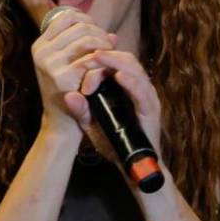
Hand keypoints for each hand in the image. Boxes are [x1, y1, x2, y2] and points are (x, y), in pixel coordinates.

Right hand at [31, 7, 115, 137]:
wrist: (61, 125)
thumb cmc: (69, 93)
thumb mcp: (70, 67)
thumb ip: (86, 49)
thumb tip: (113, 34)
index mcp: (40, 46)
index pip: (67, 16)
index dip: (88, 20)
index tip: (99, 33)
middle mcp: (42, 52)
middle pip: (80, 25)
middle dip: (100, 33)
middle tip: (110, 47)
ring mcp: (50, 63)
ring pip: (87, 39)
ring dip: (105, 45)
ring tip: (112, 56)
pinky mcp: (62, 77)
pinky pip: (91, 58)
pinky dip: (104, 61)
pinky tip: (109, 68)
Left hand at [72, 46, 162, 164]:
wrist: (132, 167)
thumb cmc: (113, 144)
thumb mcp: (91, 125)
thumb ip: (81, 111)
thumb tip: (68, 96)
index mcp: (124, 88)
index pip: (113, 64)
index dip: (98, 61)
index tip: (81, 66)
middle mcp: (138, 89)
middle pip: (126, 60)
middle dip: (108, 54)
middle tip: (90, 52)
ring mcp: (146, 98)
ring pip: (135, 70)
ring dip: (117, 61)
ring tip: (99, 56)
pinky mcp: (151, 110)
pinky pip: (143, 91)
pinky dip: (131, 82)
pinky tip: (118, 76)